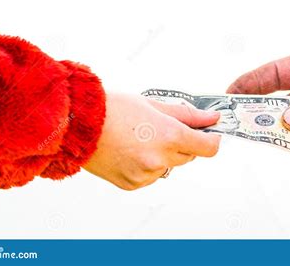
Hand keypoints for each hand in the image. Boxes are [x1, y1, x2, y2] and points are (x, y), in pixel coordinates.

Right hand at [84, 93, 220, 189]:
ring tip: (140, 138)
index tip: (210, 134)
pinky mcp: (132, 184)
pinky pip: (151, 176)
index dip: (212, 139)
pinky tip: (131, 150)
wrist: (77, 124)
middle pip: (189, 156)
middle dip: (184, 143)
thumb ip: (186, 114)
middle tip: (165, 128)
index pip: (208, 147)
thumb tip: (210, 118)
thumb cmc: (111, 108)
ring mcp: (145, 175)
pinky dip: (148, 165)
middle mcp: (160, 159)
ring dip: (164, 155)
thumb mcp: (152, 104)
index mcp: (169, 136)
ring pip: (169, 166)